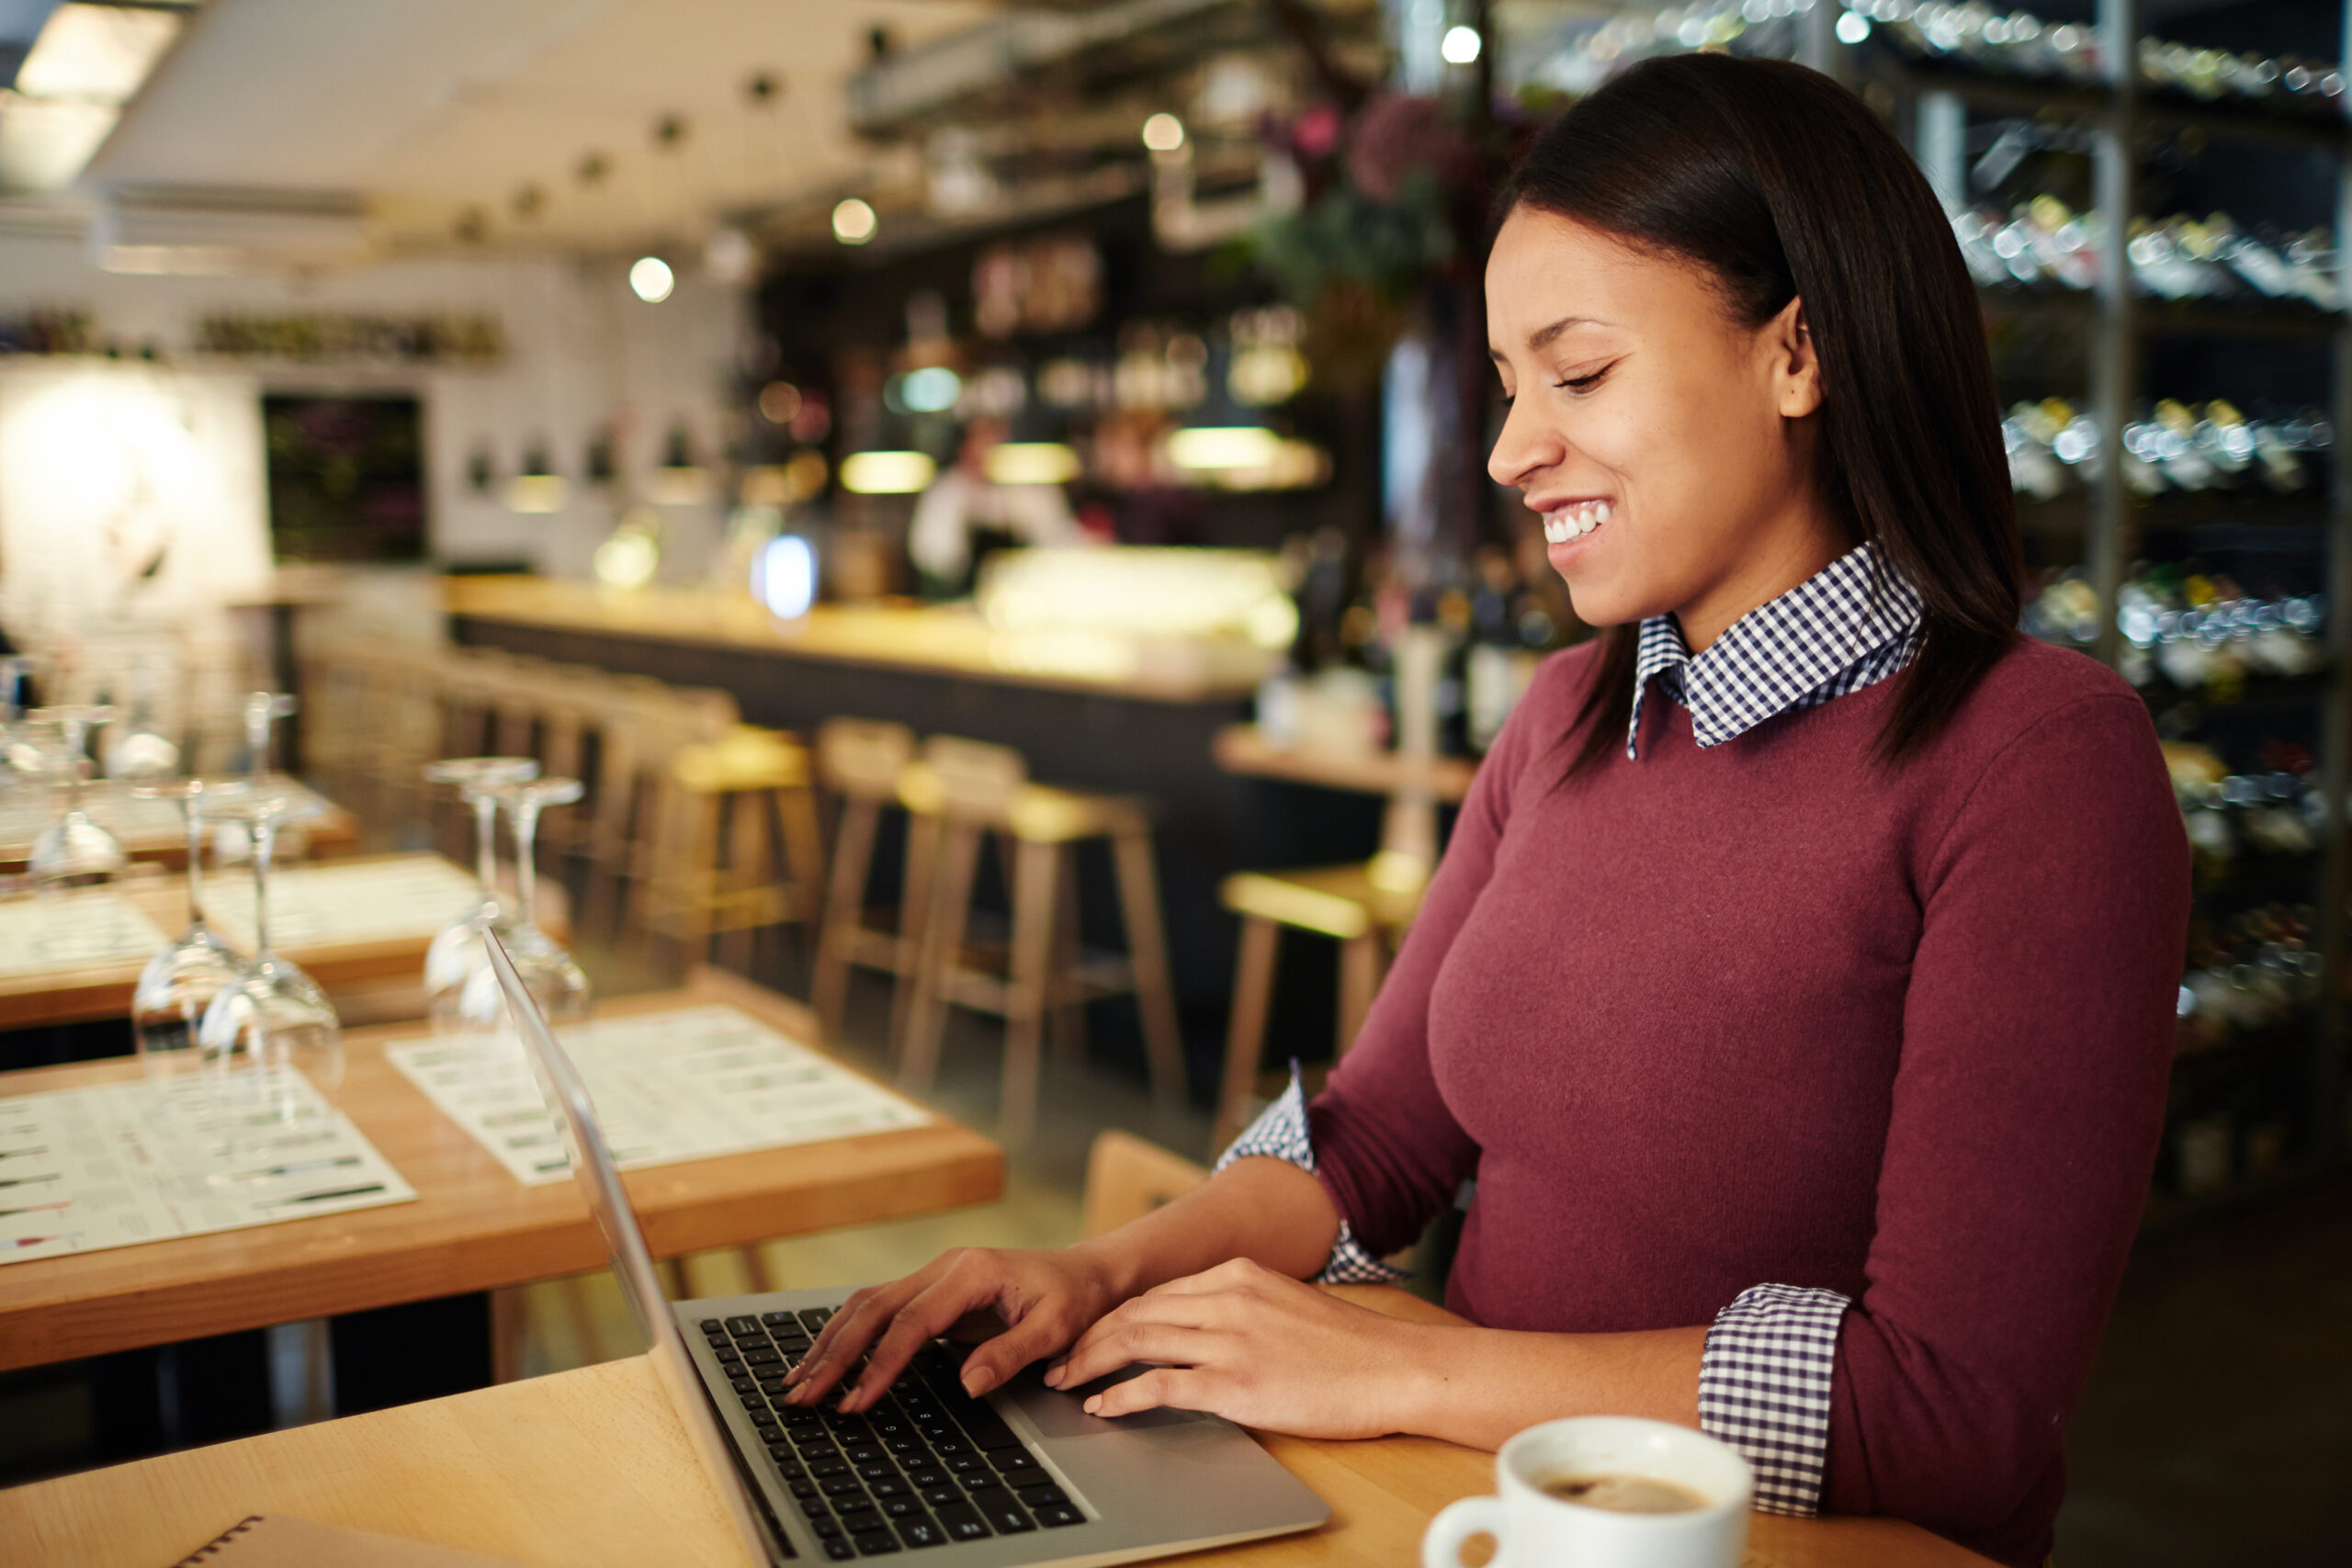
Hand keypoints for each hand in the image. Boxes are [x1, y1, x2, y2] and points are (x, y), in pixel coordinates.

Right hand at [783, 1246, 1119, 1412]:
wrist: (1086, 1272)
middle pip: (873, 1308)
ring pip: (867, 1304)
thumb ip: (1010, 1355)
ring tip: (799, 1381)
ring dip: (831, 1342)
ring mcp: (933, 1275)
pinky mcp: (931, 1290)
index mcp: (971, 1272)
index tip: (855, 1401)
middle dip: (835, 1354)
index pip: (911, 1322)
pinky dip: (848, 1334)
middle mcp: (943, 1267)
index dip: (880, 1364)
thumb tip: (967, 1385)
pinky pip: (880, 1309)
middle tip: (802, 1396)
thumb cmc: (1074, 1299)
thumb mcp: (1055, 1329)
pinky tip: (827, 1358)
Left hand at [1044, 1259, 1428, 1439]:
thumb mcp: (1288, 1305)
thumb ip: (1242, 1309)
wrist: (1395, 1368)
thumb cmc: (1350, 1348)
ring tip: (1067, 1383)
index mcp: (1240, 1274)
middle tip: (1061, 1361)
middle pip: (1136, 1312)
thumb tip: (1202, 1331)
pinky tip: (1102, 1406)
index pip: (1156, 1293)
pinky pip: (1158, 1385)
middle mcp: (1229, 1298)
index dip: (1114, 1317)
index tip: (1090, 1335)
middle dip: (1090, 1338)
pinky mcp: (1235, 1384)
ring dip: (1092, 1363)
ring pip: (1137, 1342)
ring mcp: (1230, 1340)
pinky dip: (1120, 1395)